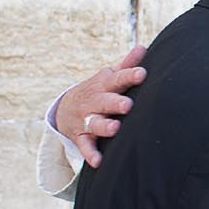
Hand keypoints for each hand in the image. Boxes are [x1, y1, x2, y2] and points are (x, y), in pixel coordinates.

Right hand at [56, 46, 147, 167]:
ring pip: (96, 124)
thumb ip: (126, 66)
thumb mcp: (109, 77)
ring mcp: (86, 119)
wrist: (66, 108)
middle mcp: (94, 102)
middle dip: (115, 103)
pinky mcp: (81, 136)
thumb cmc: (99, 91)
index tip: (142, 74)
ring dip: (105, 126)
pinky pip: (86, 146)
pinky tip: (98, 161)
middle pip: (105, 101)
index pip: (118, 79)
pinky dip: (91, 154)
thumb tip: (143, 47)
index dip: (129, 76)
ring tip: (116, 129)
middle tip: (128, 105)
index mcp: (104, 86)